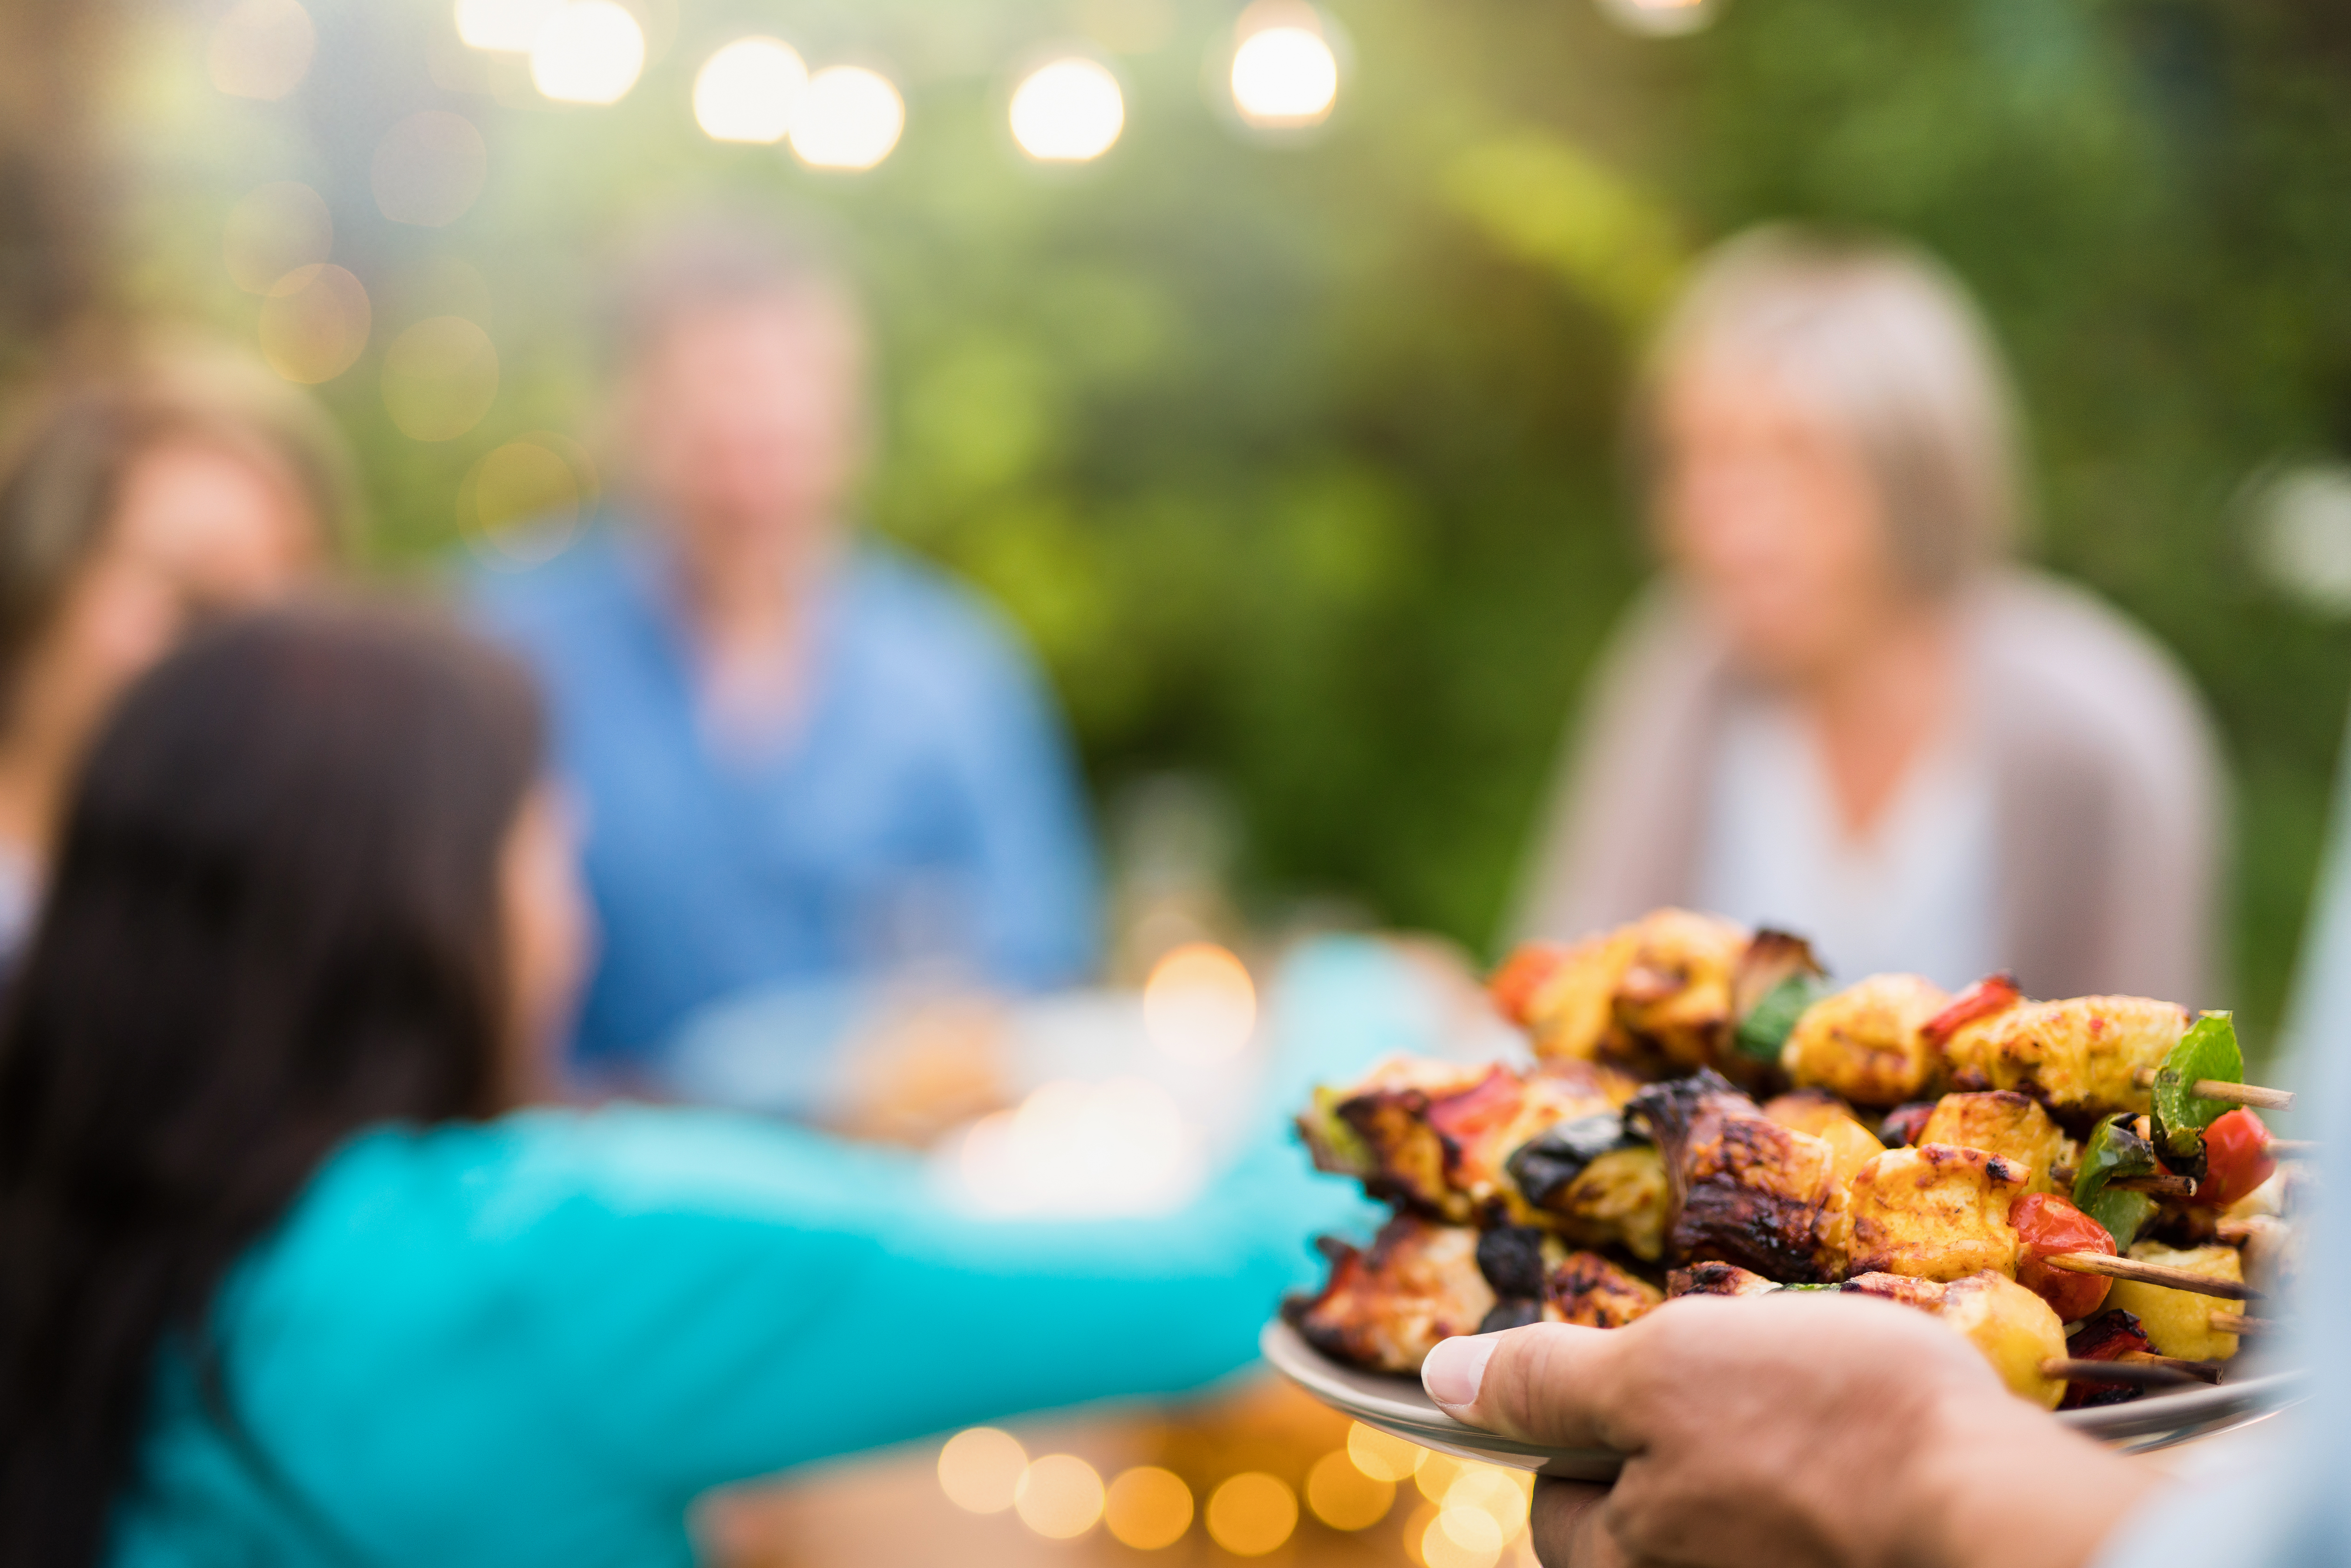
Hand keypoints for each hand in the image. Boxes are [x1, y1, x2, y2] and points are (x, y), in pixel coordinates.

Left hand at [1421, 1294, 2151, 1567]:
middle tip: (1744, 1388)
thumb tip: (1438, 1375)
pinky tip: (1864, 1454)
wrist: (1998, 1508)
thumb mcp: (1661, 1368)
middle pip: (1642, 1526)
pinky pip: (1799, 1537)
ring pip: (1728, 1528)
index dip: (1585, 1426)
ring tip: (1816, 1415)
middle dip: (1675, 1451)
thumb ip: (1546, 1382)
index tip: (1648, 1378)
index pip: (1556, 1505)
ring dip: (1756, 1470)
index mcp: (1627, 1567)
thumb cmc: (1825, 1424)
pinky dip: (1821, 1494)